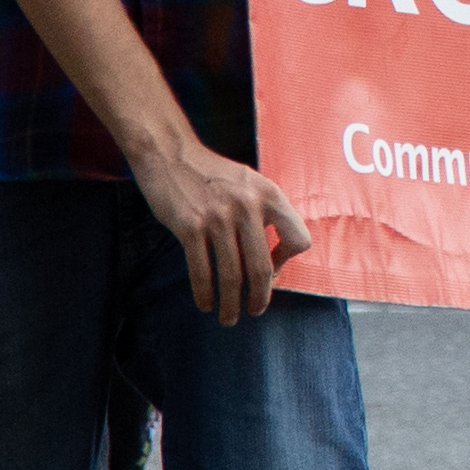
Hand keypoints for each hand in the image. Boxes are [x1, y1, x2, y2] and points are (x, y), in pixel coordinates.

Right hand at [131, 134, 312, 325]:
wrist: (170, 153)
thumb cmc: (212, 173)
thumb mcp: (250, 183)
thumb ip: (266, 213)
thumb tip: (275, 260)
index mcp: (269, 194)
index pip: (298, 239)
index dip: (287, 262)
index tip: (273, 270)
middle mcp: (248, 206)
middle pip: (262, 268)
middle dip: (259, 298)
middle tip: (254, 311)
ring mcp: (218, 217)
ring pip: (232, 276)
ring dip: (230, 304)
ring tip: (228, 317)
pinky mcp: (190, 226)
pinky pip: (202, 271)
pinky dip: (205, 294)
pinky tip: (205, 303)